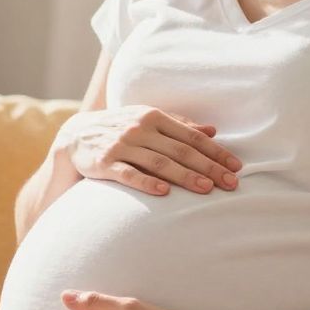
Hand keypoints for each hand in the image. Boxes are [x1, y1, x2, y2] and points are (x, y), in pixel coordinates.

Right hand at [54, 105, 241, 196]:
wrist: (73, 136)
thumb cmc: (118, 129)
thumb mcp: (147, 121)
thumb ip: (179, 125)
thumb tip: (213, 131)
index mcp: (152, 116)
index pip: (191, 136)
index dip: (215, 151)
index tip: (236, 166)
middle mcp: (138, 128)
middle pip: (180, 150)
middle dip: (208, 167)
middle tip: (231, 182)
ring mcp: (120, 145)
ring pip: (158, 162)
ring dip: (184, 176)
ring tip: (207, 188)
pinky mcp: (103, 162)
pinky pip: (128, 174)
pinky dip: (147, 183)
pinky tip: (164, 193)